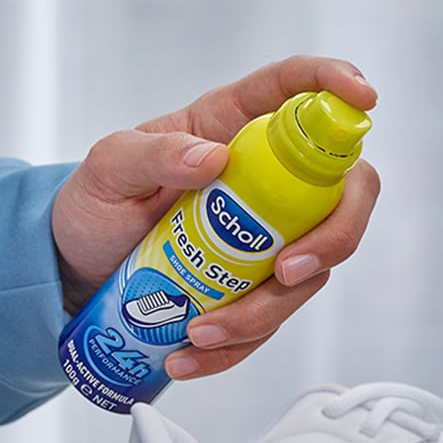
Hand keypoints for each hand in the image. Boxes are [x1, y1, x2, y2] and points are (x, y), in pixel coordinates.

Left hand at [51, 55, 381, 379]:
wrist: (78, 267)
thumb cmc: (96, 204)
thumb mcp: (108, 168)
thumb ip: (151, 154)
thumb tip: (210, 159)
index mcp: (233, 127)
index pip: (300, 91)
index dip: (339, 87)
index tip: (364, 101)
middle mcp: (265, 181)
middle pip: (342, 194)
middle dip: (335, 237)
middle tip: (287, 273)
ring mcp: (266, 238)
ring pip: (309, 273)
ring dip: (264, 311)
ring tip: (200, 332)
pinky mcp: (252, 288)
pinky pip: (268, 321)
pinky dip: (235, 346)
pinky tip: (191, 355)